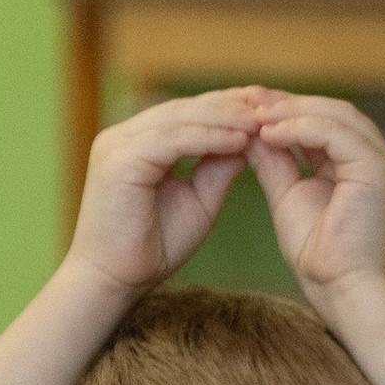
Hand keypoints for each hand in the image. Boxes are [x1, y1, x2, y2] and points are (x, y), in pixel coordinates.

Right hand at [67, 90, 264, 294]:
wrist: (114, 281)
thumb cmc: (152, 249)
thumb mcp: (198, 202)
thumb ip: (217, 169)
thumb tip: (250, 140)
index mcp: (138, 143)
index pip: (186, 113)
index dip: (226, 108)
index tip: (266, 108)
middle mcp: (124, 137)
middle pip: (183, 108)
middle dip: (228, 104)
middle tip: (269, 103)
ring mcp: (117, 145)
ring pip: (178, 118)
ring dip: (222, 118)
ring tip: (259, 120)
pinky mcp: (119, 160)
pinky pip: (171, 140)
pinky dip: (207, 138)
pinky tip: (238, 141)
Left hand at [242, 90, 384, 301]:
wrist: (343, 291)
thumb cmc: (320, 259)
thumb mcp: (289, 197)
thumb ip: (275, 163)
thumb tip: (251, 133)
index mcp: (361, 164)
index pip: (325, 121)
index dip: (287, 110)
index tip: (248, 106)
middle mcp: (378, 158)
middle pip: (333, 110)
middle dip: (288, 102)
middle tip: (246, 97)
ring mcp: (383, 162)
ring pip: (336, 114)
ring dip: (291, 111)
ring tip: (253, 114)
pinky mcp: (378, 169)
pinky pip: (335, 133)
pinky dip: (300, 128)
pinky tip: (268, 133)